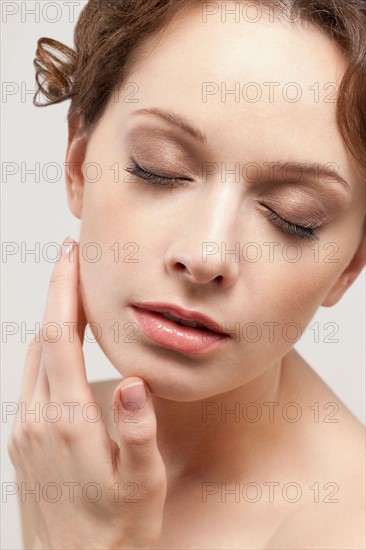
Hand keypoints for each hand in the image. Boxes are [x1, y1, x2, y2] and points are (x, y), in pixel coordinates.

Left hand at [7, 237, 166, 548]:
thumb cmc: (115, 530)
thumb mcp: (141, 485)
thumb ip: (136, 431)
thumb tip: (133, 381)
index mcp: (67, 422)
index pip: (59, 338)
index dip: (64, 292)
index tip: (70, 256)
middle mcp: (37, 420)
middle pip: (43, 339)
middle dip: (57, 294)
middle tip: (72, 259)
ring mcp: (25, 430)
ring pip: (34, 359)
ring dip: (51, 321)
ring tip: (71, 294)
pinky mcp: (23, 441)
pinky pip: (32, 382)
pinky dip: (46, 352)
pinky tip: (62, 347)